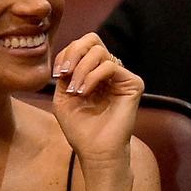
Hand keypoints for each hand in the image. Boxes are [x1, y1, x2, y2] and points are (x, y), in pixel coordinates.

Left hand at [51, 33, 141, 164]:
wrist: (95, 151)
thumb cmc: (80, 128)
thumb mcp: (62, 96)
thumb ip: (65, 72)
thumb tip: (69, 54)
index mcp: (93, 72)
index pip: (81, 46)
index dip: (66, 54)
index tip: (57, 75)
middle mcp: (109, 71)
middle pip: (92, 40)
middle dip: (74, 52)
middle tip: (65, 72)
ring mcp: (121, 76)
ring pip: (99, 51)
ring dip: (81, 69)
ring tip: (76, 90)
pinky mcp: (133, 83)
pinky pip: (110, 65)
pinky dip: (92, 77)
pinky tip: (85, 92)